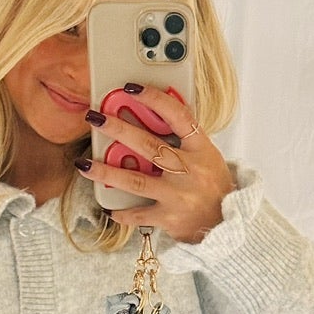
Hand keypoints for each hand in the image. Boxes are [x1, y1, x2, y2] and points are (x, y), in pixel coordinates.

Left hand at [78, 84, 234, 243]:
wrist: (229, 225)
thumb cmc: (214, 187)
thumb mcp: (208, 156)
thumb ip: (184, 139)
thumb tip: (154, 115)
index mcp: (201, 149)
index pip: (178, 116)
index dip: (155, 99)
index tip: (131, 88)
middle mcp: (190, 170)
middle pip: (148, 145)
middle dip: (118, 129)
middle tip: (96, 118)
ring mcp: (178, 196)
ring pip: (135, 181)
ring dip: (106, 172)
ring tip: (84, 164)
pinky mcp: (169, 218)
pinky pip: (138, 215)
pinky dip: (122, 213)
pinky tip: (109, 208)